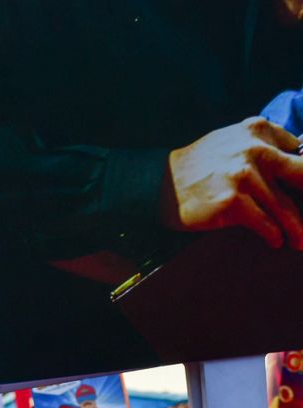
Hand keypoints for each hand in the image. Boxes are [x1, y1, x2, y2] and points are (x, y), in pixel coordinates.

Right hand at [163, 117, 302, 248]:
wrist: (156, 184)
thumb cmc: (198, 168)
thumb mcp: (232, 142)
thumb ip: (264, 145)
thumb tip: (299, 162)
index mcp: (258, 129)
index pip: (300, 152)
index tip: (302, 191)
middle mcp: (254, 148)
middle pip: (302, 175)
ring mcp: (243, 175)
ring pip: (285, 207)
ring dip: (296, 229)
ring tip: (299, 240)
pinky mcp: (232, 201)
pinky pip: (265, 224)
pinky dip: (273, 236)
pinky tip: (275, 241)